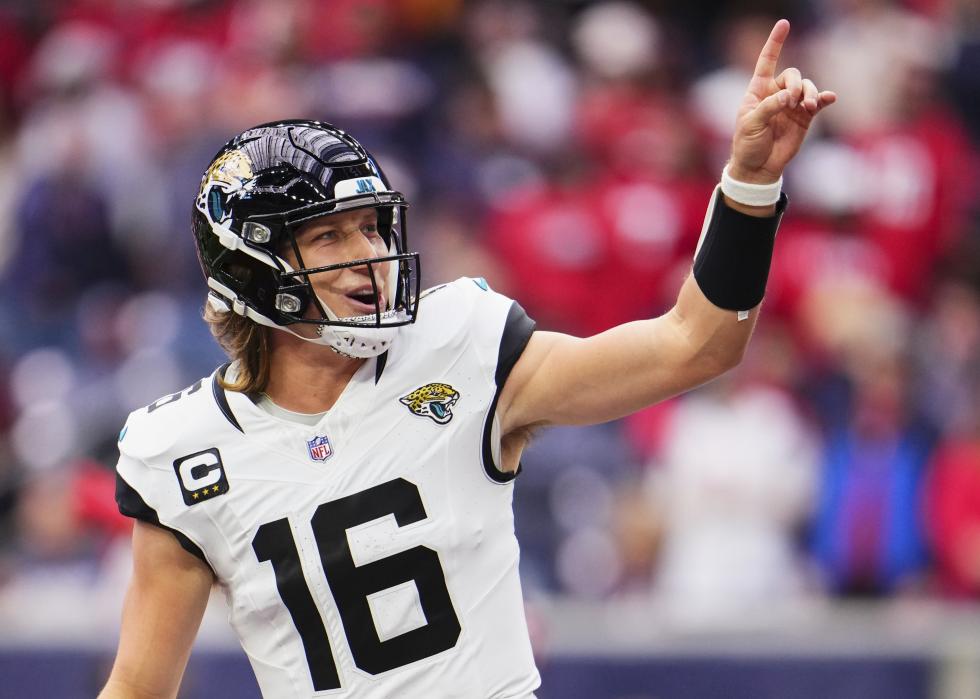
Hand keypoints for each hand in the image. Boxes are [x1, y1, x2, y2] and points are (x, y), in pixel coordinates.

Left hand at [729, 19, 835, 183]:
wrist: (758, 167)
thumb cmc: (748, 144)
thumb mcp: (751, 124)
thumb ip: (770, 107)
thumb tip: (790, 96)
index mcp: (758, 90)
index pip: (767, 61)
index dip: (775, 43)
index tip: (784, 24)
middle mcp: (776, 93)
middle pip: (793, 74)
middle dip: (795, 84)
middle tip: (791, 102)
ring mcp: (792, 104)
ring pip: (807, 87)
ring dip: (810, 93)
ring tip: (808, 106)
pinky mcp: (804, 117)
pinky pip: (818, 102)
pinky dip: (824, 98)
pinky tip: (829, 98)